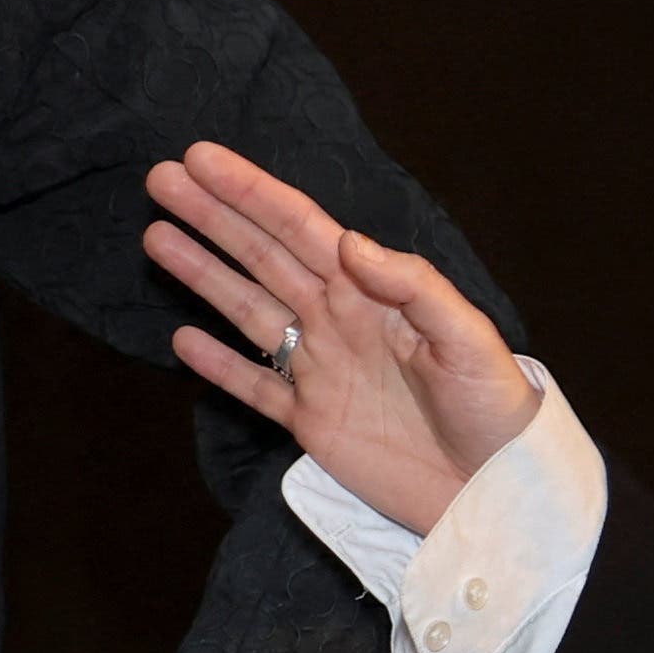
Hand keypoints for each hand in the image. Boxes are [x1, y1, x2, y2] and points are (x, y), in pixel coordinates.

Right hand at [145, 145, 538, 538]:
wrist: (495, 494)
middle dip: (214, 217)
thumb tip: (350, 242)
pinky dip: (220, 366)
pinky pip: (257, 387)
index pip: (302, 229)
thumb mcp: (470, 341)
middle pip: (264, 256)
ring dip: (205, 274)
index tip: (202, 158)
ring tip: (156, 236)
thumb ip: (414, 288)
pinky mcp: (314, 423)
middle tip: (162, 178)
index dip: (251, 193)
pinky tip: (184, 339)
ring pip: (250, 311)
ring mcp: (322, 370)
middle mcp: (340, 321)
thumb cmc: (497, 411)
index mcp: (373, 293)